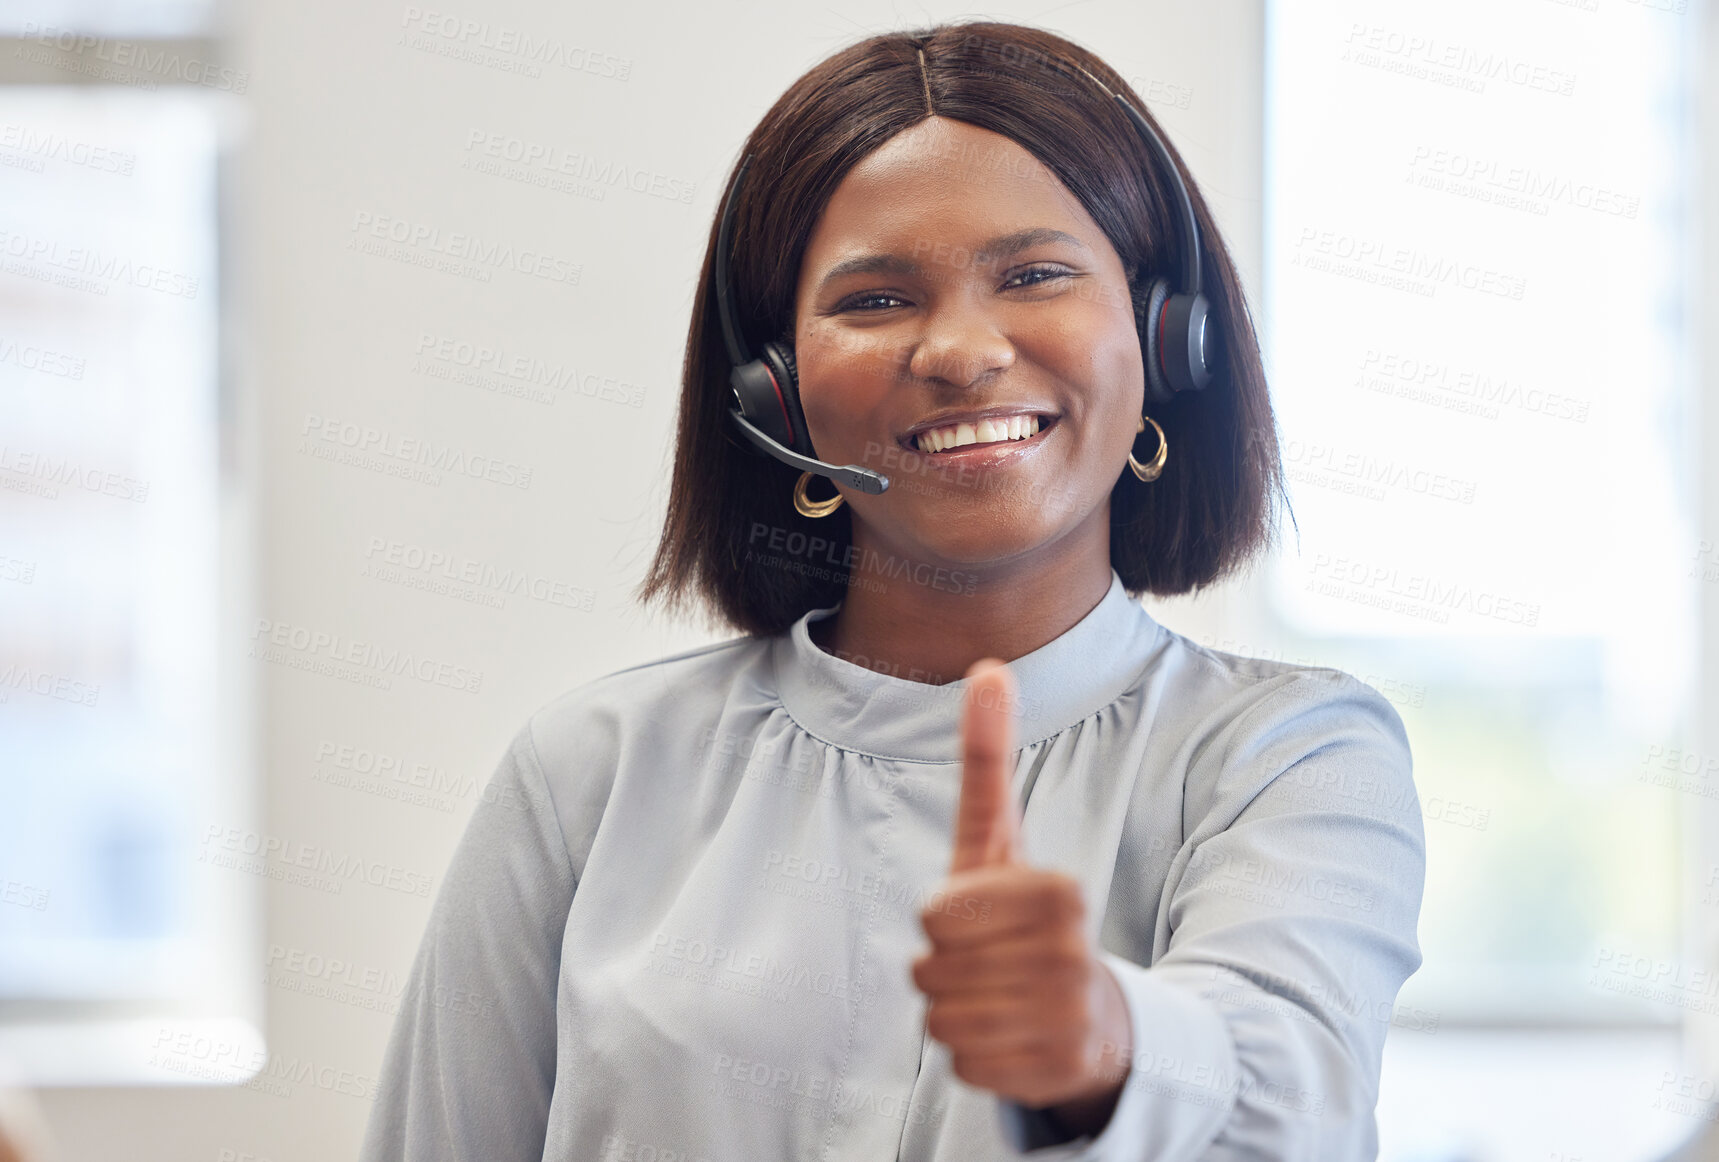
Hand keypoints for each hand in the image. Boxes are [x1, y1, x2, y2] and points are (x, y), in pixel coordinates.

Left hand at [910, 658, 1133, 1127]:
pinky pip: (963, 1066)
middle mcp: (1072, 956)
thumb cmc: (1029, 918)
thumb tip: (986, 668)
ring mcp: (1069, 1019)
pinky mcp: (1059, 1074)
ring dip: (954, 1012)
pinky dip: (973, 1056)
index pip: (936, 915)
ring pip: (941, 1021)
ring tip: (999, 997)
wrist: (1094, 1015)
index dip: (943, 919)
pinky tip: (1011, 1037)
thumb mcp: (1002, 839)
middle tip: (989, 962)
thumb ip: (989, 759)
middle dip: (943, 969)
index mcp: (1062, 893)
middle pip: (930, 971)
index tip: (984, 917)